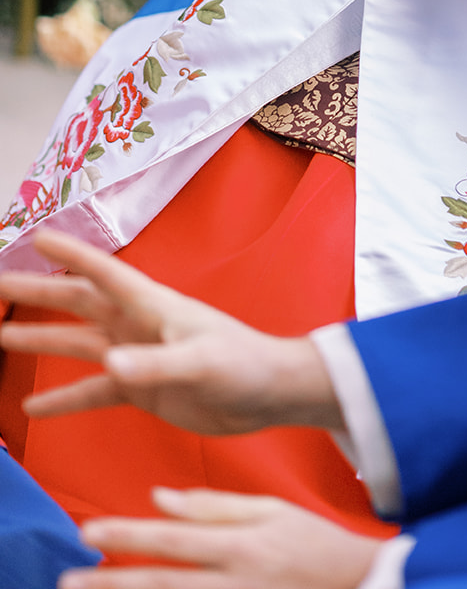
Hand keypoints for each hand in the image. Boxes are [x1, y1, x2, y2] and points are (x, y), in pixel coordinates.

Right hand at [0, 228, 341, 434]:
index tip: (37, 235)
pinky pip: (94, 391)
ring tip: (2, 337)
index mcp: (153, 305)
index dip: (72, 254)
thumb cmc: (241, 364)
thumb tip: (110, 366)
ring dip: (43, 340)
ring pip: (79, 342)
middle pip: (79, 302)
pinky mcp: (142, 387)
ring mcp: (138, 355)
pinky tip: (34, 405)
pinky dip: (65, 397)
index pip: (104, 273)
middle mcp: (138, 324)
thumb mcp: (199, 363)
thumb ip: (155, 366)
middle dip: (40, 292)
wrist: (266, 393)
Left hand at [58, 487, 384, 587]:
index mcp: (241, 544)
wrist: (358, 585)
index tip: (88, 531)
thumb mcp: (270, 510)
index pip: (172, 539)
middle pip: (160, 584)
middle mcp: (233, 582)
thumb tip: (159, 498)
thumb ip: (214, 505)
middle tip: (67, 580)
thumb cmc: (313, 542)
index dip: (128, 535)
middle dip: (110, 583)